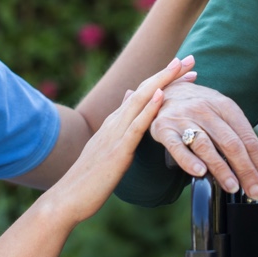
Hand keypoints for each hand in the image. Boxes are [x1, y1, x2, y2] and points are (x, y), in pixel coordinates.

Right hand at [48, 57, 192, 224]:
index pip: (142, 94)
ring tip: (179, 66)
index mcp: (114, 123)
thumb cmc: (89, 180)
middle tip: (190, 58)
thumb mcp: (107, 148)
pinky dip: (149, 109)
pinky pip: (135, 126)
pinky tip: (161, 95)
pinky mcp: (117, 151)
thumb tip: (129, 98)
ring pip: (140, 101)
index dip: (163, 79)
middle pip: (144, 90)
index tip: (183, 69)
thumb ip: (119, 125)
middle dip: (167, 73)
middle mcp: (114, 122)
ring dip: (161, 81)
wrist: (67, 198)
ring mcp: (114, 134)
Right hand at [150, 81, 257, 199]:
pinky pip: (177, 146)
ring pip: (206, 146)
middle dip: (246, 171)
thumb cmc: (200, 107)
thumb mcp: (225, 115)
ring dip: (221, 169)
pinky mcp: (164, 128)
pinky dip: (188, 160)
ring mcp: (184, 118)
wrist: (166, 89)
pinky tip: (200, 173)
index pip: (248, 139)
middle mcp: (206, 110)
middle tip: (254, 192)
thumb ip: (246, 138)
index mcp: (225, 107)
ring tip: (233, 187)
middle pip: (230, 143)